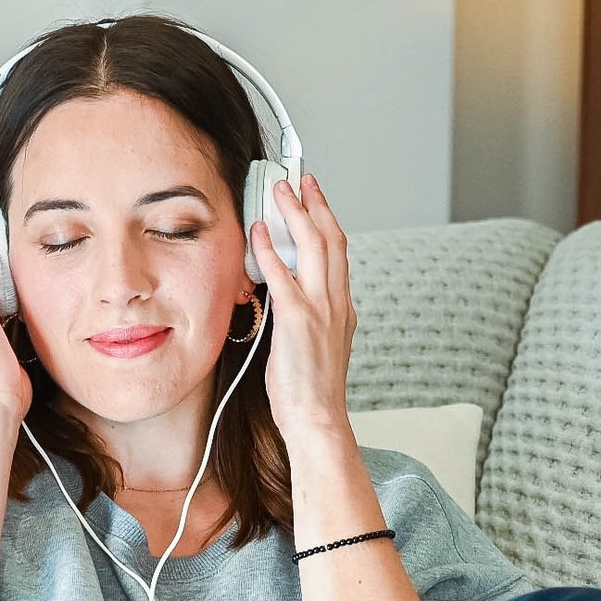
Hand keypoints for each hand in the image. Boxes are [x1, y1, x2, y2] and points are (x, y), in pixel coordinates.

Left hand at [249, 173, 355, 444]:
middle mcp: (336, 302)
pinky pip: (281, 274)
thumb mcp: (318, 347)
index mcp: (342, 309)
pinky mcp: (297, 320)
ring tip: (280, 190)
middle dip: (315, 204)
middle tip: (300, 180)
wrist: (318, 419)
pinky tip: (257, 231)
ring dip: (295, 212)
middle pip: (331, 238)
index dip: (327, 221)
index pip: (338, 254)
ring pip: (314, 246)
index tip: (315, 200)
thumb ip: (310, 318)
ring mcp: (319, 309)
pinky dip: (269, 248)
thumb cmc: (311, 392)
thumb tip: (291, 301)